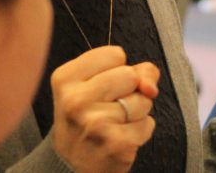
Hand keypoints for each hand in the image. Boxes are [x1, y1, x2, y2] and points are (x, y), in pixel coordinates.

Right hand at [50, 45, 158, 172]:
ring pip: (143, 100)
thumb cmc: (90, 117)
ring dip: (137, 112)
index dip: (116, 70)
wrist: (71, 165)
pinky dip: (141, 131)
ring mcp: (93, 123)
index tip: (100, 89)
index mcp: (65, 78)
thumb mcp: (99, 84)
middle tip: (109, 109)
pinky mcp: (114, 143)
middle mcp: (74, 100)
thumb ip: (133, 70)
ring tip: (113, 124)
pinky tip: (120, 139)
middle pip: (131, 75)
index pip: (115, 54)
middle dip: (130, 91)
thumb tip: (150, 87)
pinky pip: (148, 124)